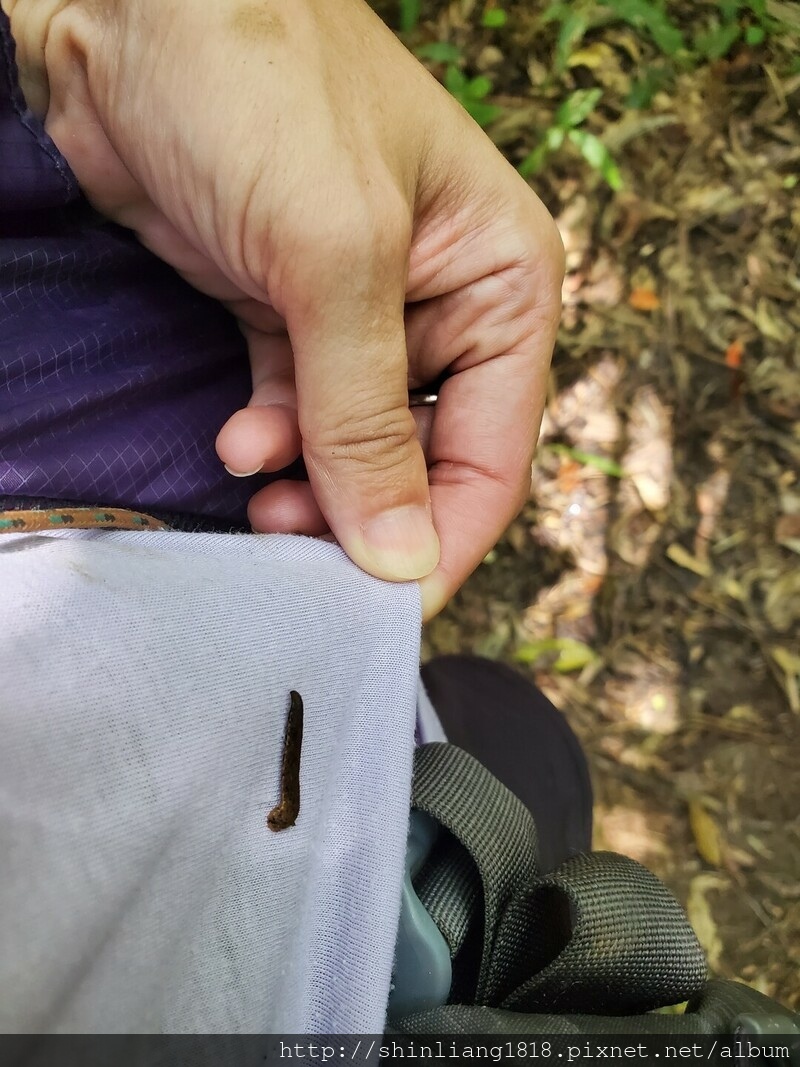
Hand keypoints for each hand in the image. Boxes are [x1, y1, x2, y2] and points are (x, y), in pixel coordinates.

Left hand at [6, 0, 563, 618]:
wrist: (133, 10)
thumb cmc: (265, 87)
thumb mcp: (335, 259)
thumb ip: (369, 418)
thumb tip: (404, 555)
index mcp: (501, 282)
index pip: (496, 451)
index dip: (445, 537)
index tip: (383, 605)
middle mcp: (444, 306)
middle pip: (424, 459)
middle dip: (363, 512)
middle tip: (294, 544)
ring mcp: (363, 314)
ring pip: (356, 447)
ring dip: (310, 484)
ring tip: (258, 488)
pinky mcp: (289, 314)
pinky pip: (297, 413)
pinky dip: (271, 440)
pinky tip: (238, 440)